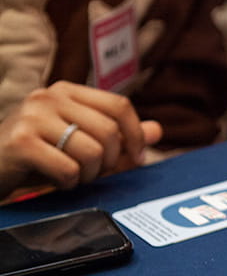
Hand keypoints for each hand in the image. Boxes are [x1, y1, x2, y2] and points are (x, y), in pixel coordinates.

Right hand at [0, 82, 161, 196]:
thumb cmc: (36, 154)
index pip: (119, 105)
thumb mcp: (78, 140)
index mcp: (66, 91)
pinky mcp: (21, 143)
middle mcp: (49, 97)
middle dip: (111, 161)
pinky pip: (69, 169)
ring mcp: (32, 117)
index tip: (136, 157)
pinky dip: (69, 183)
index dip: (135, 135)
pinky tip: (55, 180)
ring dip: (89, 174)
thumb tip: (157, 131)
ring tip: (73, 176)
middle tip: (96, 172)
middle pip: (109, 131)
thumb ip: (118, 135)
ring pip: (92, 152)